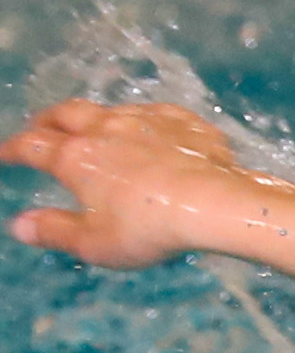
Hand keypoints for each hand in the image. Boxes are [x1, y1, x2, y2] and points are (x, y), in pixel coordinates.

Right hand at [2, 100, 284, 269]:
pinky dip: (145, 121)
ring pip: (112, 109)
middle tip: (41, 126)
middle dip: (49, 119)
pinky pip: (158, 114)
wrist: (215, 202)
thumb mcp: (94, 242)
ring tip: (95, 128)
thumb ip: (54, 231)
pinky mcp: (185, 122)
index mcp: (76, 157)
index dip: (14, 148)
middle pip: (67, 113)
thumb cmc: (150, 228)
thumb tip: (20, 225)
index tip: (5, 152)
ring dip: (97, 118)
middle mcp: (107, 129)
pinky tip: (151, 130)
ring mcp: (148, 120)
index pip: (33, 146)